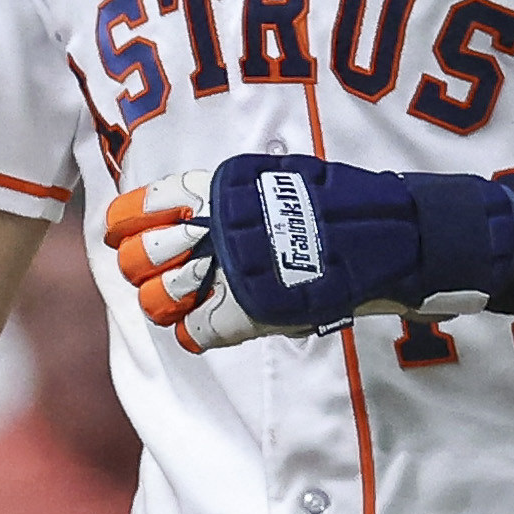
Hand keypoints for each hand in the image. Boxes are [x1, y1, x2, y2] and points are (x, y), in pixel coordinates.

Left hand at [105, 155, 513, 351]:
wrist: (397, 235)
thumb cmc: (345, 206)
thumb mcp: (283, 179)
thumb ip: (237, 194)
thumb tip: (189, 206)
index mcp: (227, 188)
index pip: (151, 201)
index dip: (127, 220)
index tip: (117, 231)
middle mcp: (224, 226)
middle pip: (146, 253)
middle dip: (142, 267)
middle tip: (152, 275)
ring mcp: (238, 270)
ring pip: (163, 295)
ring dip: (166, 303)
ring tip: (180, 304)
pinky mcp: (254, 309)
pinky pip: (200, 331)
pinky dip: (198, 334)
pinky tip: (206, 329)